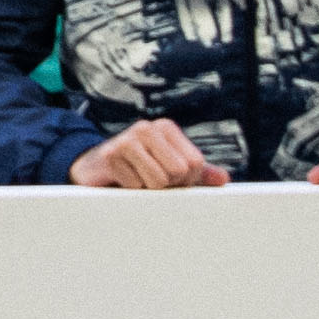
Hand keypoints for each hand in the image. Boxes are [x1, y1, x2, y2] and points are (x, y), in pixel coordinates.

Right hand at [66, 118, 227, 190]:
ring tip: (136, 179)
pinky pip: (135, 187)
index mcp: (166, 128)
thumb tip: (223, 179)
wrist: (95, 169)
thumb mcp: (171, 169)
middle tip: (150, 180)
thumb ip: (199, 174)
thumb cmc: (138, 169)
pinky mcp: (111, 155)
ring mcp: (127, 139)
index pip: (195, 164)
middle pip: (179, 172)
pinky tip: (121, 181)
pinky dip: (130, 191)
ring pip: (158, 181)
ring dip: (148, 189)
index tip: (170, 178)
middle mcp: (148, 128)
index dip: (186, 180)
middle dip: (167, 185)